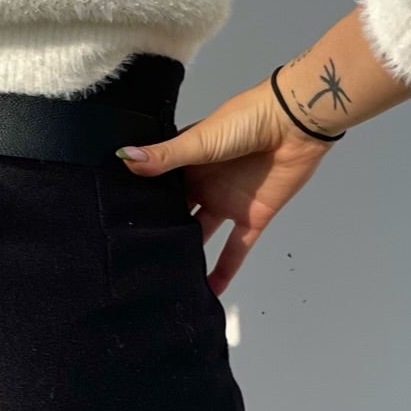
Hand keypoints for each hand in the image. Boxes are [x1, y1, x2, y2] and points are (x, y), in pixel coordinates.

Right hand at [117, 76, 337, 294]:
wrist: (294, 125)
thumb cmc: (246, 120)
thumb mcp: (198, 140)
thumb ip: (164, 156)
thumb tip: (124, 157)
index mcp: (188, 161)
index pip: (159, 187)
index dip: (141, 203)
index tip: (116, 224)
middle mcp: (204, 184)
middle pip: (178, 213)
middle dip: (160, 231)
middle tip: (135, 258)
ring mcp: (228, 202)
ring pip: (202, 235)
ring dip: (188, 253)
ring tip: (165, 278)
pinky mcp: (252, 217)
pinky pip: (236, 250)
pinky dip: (224, 270)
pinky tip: (209, 291)